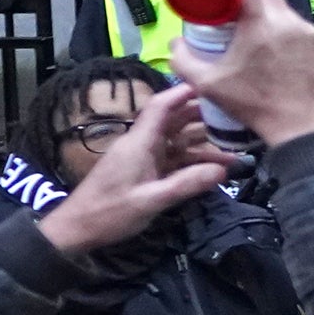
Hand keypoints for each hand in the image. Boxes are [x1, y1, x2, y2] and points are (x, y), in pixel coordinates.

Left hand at [33, 86, 232, 256]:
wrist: (76, 230)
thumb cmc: (108, 213)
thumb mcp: (150, 201)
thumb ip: (186, 184)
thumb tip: (224, 170)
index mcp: (140, 142)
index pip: (162, 106)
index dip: (185, 92)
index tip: (213, 85)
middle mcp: (142, 144)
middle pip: (175, 119)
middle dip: (204, 115)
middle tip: (237, 115)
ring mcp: (144, 157)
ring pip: (178, 140)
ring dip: (204, 140)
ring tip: (237, 143)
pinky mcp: (145, 171)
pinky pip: (175, 158)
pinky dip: (194, 159)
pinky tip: (216, 166)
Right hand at [167, 0, 313, 149]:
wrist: (300, 124)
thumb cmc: (252, 104)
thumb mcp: (208, 84)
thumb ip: (183, 60)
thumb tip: (174, 43)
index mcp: (261, 26)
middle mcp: (286, 21)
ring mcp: (305, 30)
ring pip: (278, 2)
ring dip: (257, 3)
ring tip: (238, 18)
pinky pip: (290, 19)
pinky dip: (272, 19)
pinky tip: (260, 37)